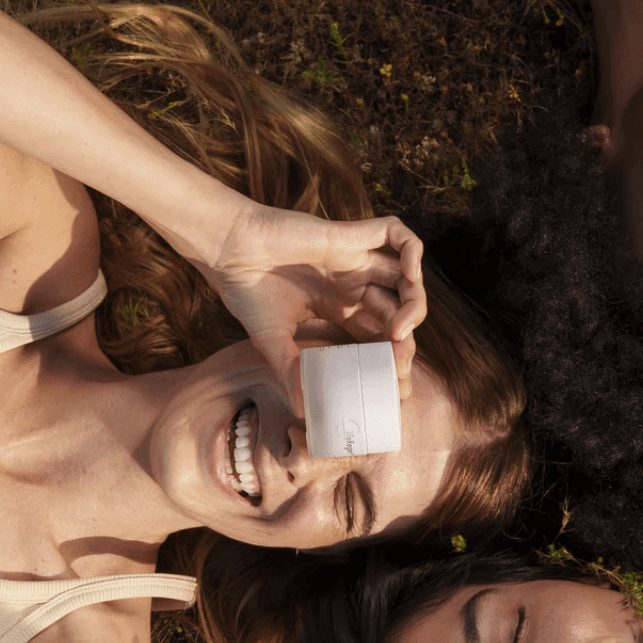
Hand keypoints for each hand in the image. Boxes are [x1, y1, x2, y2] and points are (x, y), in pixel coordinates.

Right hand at [201, 201, 425, 413]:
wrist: (226, 250)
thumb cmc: (246, 290)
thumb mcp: (273, 340)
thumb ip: (293, 371)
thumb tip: (303, 410)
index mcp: (338, 306)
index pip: (380, 333)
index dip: (393, 357)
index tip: (396, 385)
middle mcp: (352, 282)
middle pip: (398, 310)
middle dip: (406, 340)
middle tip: (399, 365)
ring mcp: (354, 258)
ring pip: (406, 276)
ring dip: (416, 303)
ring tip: (402, 331)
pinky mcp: (349, 235)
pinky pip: (395, 232)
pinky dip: (412, 250)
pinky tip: (411, 275)